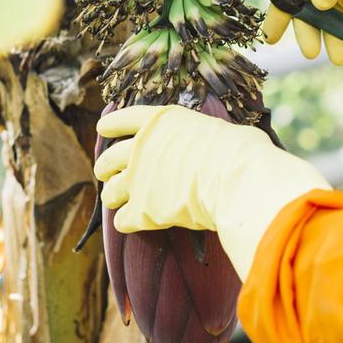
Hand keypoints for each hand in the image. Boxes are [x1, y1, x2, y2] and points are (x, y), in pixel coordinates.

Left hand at [95, 105, 330, 279]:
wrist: (235, 178)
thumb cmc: (238, 150)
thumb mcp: (216, 129)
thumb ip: (200, 136)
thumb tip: (219, 143)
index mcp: (159, 121)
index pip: (122, 119)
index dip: (110, 125)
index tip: (103, 129)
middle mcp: (141, 147)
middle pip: (108, 158)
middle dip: (104, 167)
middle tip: (105, 173)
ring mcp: (138, 179)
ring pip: (110, 191)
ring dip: (112, 196)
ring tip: (116, 201)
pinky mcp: (142, 211)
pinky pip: (122, 220)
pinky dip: (126, 222)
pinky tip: (131, 224)